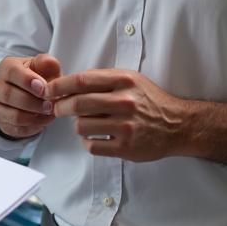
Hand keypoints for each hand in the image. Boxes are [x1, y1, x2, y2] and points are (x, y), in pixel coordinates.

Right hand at [0, 53, 61, 139]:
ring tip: (49, 113)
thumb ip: (47, 63)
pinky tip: (44, 120)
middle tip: (50, 105)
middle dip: (32, 102)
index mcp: (6, 67)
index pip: (11, 72)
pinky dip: (33, 126)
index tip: (43, 89)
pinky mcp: (2, 122)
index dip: (27, 81)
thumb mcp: (44, 67)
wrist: (31, 94)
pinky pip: (17, 129)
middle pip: (8, 95)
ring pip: (12, 115)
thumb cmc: (38, 77)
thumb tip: (49, 63)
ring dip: (34, 117)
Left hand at [47, 68, 189, 160]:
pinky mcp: (127, 148)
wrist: (177, 125)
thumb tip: (68, 81)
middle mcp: (124, 102)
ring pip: (82, 126)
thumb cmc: (149, 100)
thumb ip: (102, 78)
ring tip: (85, 123)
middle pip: (78, 104)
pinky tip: (94, 137)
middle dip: (60, 107)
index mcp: (123, 81)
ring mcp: (125, 127)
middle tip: (57, 109)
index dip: (60, 85)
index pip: (82, 81)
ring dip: (77, 125)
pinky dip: (88, 142)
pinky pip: (92, 146)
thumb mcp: (130, 79)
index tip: (48, 90)